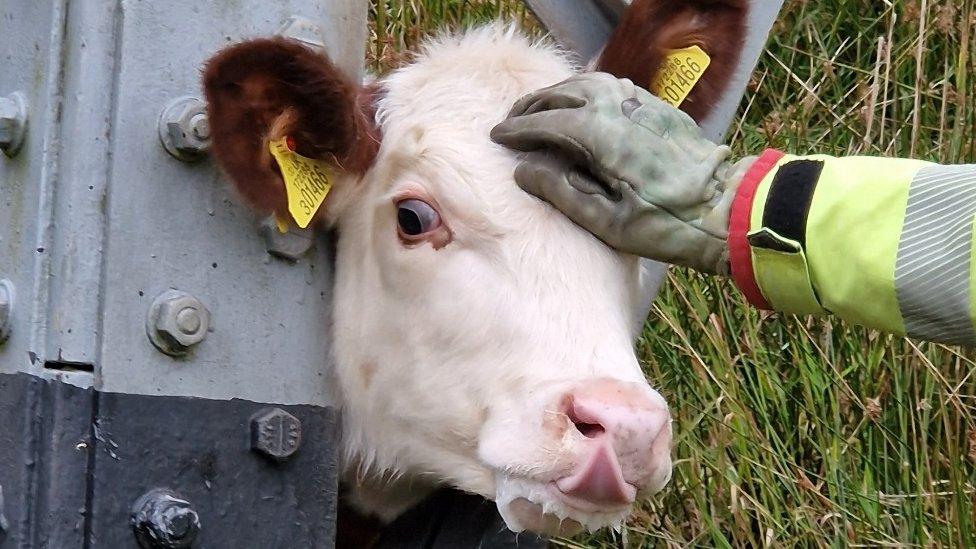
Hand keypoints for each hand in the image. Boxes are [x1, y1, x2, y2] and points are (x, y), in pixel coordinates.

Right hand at [491, 72, 753, 274]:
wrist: (727, 209)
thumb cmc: (666, 224)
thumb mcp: (606, 222)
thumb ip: (561, 191)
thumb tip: (525, 171)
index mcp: (600, 134)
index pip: (545, 122)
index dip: (517, 129)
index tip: (497, 136)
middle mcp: (618, 108)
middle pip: (563, 94)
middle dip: (533, 105)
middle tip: (512, 119)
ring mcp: (641, 104)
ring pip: (588, 82)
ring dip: (559, 92)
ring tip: (541, 107)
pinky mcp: (658, 109)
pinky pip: (613, 87)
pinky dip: (587, 91)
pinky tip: (582, 104)